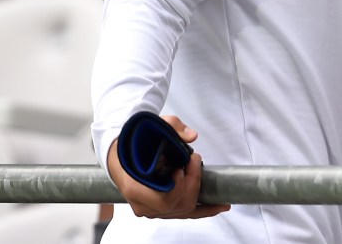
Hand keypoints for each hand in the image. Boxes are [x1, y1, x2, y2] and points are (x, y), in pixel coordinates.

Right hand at [106, 115, 230, 218]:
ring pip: (183, 211)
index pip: (164, 198)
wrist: (121, 154)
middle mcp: (142, 204)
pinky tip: (221, 205)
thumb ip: (173, 127)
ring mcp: (151, 209)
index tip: (184, 164)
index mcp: (134, 187)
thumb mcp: (153, 126)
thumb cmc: (136, 142)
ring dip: (197, 191)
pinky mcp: (161, 210)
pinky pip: (184, 214)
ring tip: (199, 170)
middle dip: (193, 183)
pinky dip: (204, 210)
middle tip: (193, 161)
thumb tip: (192, 136)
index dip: (180, 184)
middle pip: (178, 205)